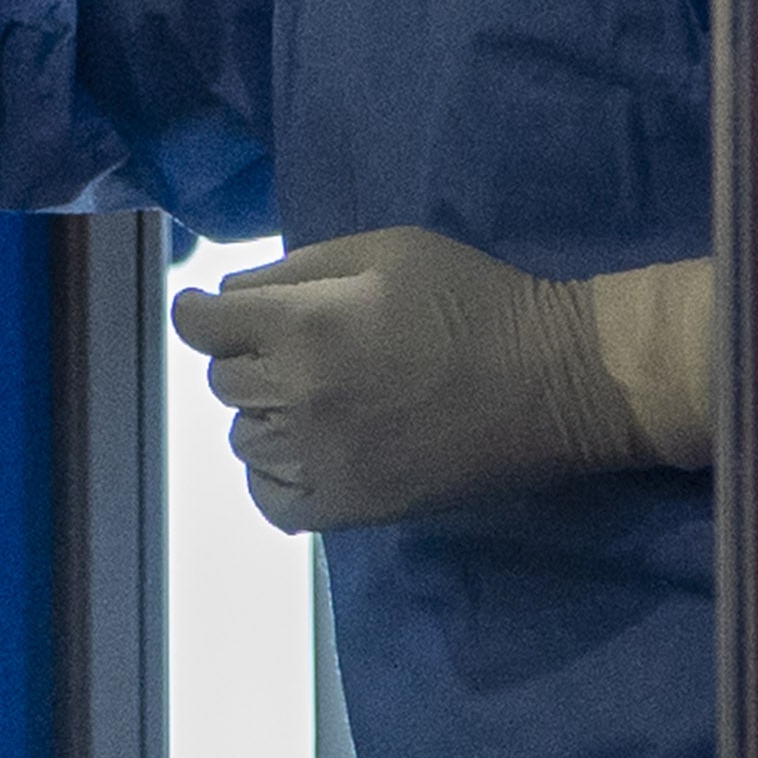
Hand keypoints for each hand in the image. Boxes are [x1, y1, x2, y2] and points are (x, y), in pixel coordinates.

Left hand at [168, 223, 643, 533]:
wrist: (556, 381)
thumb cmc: (474, 301)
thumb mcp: (386, 249)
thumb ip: (297, 268)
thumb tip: (231, 294)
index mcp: (303, 326)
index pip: (201, 326)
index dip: (204, 314)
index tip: (216, 314)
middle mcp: (298, 397)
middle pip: (223, 380)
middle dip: (249, 358)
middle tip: (302, 349)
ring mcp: (320, 460)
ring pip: (243, 437)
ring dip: (266, 414)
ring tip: (320, 399)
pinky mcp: (348, 507)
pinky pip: (270, 498)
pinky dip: (276, 474)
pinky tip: (311, 451)